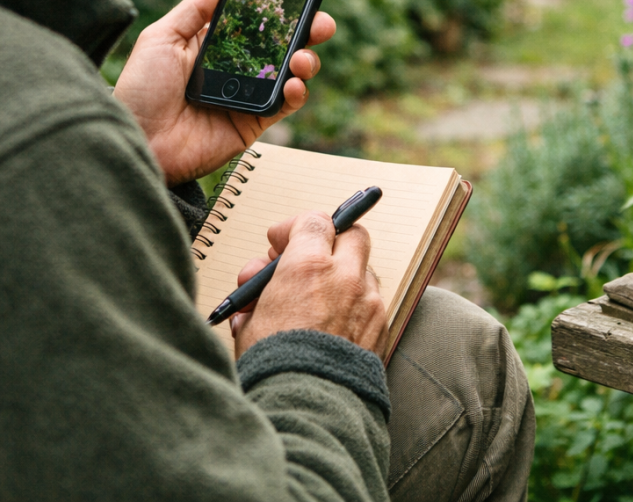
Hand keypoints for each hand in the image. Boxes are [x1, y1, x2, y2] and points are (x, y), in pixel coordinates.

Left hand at [113, 0, 336, 184]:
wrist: (139, 141)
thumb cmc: (141, 90)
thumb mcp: (162, 37)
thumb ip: (196, 8)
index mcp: (217, 41)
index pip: (257, 18)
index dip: (282, 4)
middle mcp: (238, 65)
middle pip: (284, 42)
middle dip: (309, 29)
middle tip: (320, 21)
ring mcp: (250, 93)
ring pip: (292, 71)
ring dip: (307, 60)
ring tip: (301, 57)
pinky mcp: (255, 120)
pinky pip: (286, 104)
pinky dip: (297, 92)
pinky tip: (293, 83)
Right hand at [229, 213, 387, 358]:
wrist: (308, 410)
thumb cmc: (273, 367)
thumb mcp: (249, 323)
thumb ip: (258, 295)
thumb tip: (258, 287)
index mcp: (308, 265)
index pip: (314, 221)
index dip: (294, 228)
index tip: (278, 242)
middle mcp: (345, 276)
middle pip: (351, 233)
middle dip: (329, 241)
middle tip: (305, 259)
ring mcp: (370, 300)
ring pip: (363, 269)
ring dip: (342, 275)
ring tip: (316, 299)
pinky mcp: (383, 327)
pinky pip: (372, 301)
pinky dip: (355, 304)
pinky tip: (334, 325)